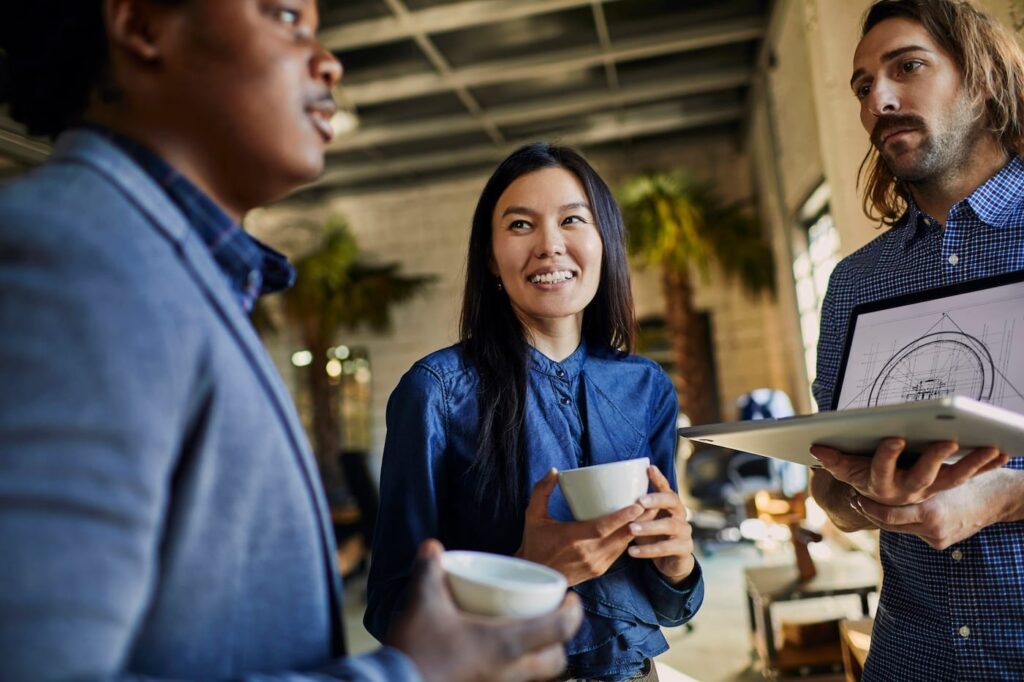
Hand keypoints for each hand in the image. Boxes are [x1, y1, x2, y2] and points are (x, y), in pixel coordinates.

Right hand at [388, 539, 582, 681]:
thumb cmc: (416, 650)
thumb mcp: (423, 603)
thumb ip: (429, 570)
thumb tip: (432, 545)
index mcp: (506, 644)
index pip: (559, 629)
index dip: (573, 613)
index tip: (571, 598)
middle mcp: (509, 670)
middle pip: (557, 661)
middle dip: (560, 640)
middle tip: (552, 618)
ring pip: (536, 676)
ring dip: (540, 656)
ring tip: (528, 635)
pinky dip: (517, 669)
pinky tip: (498, 656)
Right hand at [516, 468, 650, 586]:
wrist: (535, 576)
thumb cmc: (534, 543)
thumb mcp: (533, 516)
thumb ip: (541, 491)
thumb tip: (553, 470)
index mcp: (573, 538)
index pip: (604, 527)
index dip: (623, 516)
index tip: (638, 504)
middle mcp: (588, 553)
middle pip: (621, 536)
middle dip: (640, 520)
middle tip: (653, 503)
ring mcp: (595, 564)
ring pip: (623, 545)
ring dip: (637, 530)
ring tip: (650, 513)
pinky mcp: (599, 571)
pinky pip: (618, 553)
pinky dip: (627, 540)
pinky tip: (635, 528)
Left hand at [627, 465, 694, 583]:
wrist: (671, 561)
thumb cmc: (652, 534)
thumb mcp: (643, 519)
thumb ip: (633, 508)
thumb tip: (604, 494)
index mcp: (669, 503)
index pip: (665, 487)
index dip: (658, 478)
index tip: (648, 468)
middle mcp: (680, 514)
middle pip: (673, 501)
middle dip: (656, 500)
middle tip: (639, 502)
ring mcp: (684, 531)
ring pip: (670, 526)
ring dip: (650, 527)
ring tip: (631, 529)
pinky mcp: (684, 549)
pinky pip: (667, 548)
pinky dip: (648, 550)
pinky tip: (632, 551)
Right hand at [810, 438, 1006, 505]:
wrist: (885, 502)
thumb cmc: (865, 477)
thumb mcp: (847, 470)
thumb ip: (834, 460)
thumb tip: (816, 448)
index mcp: (881, 486)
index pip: (882, 471)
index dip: (887, 457)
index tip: (893, 439)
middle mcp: (909, 491)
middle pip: (923, 477)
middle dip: (935, 459)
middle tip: (947, 442)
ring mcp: (932, 490)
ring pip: (954, 478)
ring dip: (974, 464)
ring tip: (991, 447)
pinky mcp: (949, 485)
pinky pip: (971, 475)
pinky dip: (988, 464)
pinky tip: (1004, 451)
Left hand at [851, 467, 1015, 548]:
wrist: (999, 497)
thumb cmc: (968, 475)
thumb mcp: (939, 473)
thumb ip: (914, 476)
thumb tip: (882, 461)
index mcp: (930, 510)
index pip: (888, 515)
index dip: (868, 506)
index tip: (854, 496)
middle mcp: (931, 527)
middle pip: (888, 523)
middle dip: (869, 511)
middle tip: (854, 499)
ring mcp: (935, 536)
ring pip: (897, 526)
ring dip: (881, 513)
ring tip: (864, 501)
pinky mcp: (939, 542)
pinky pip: (912, 528)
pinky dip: (902, 518)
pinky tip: (892, 505)